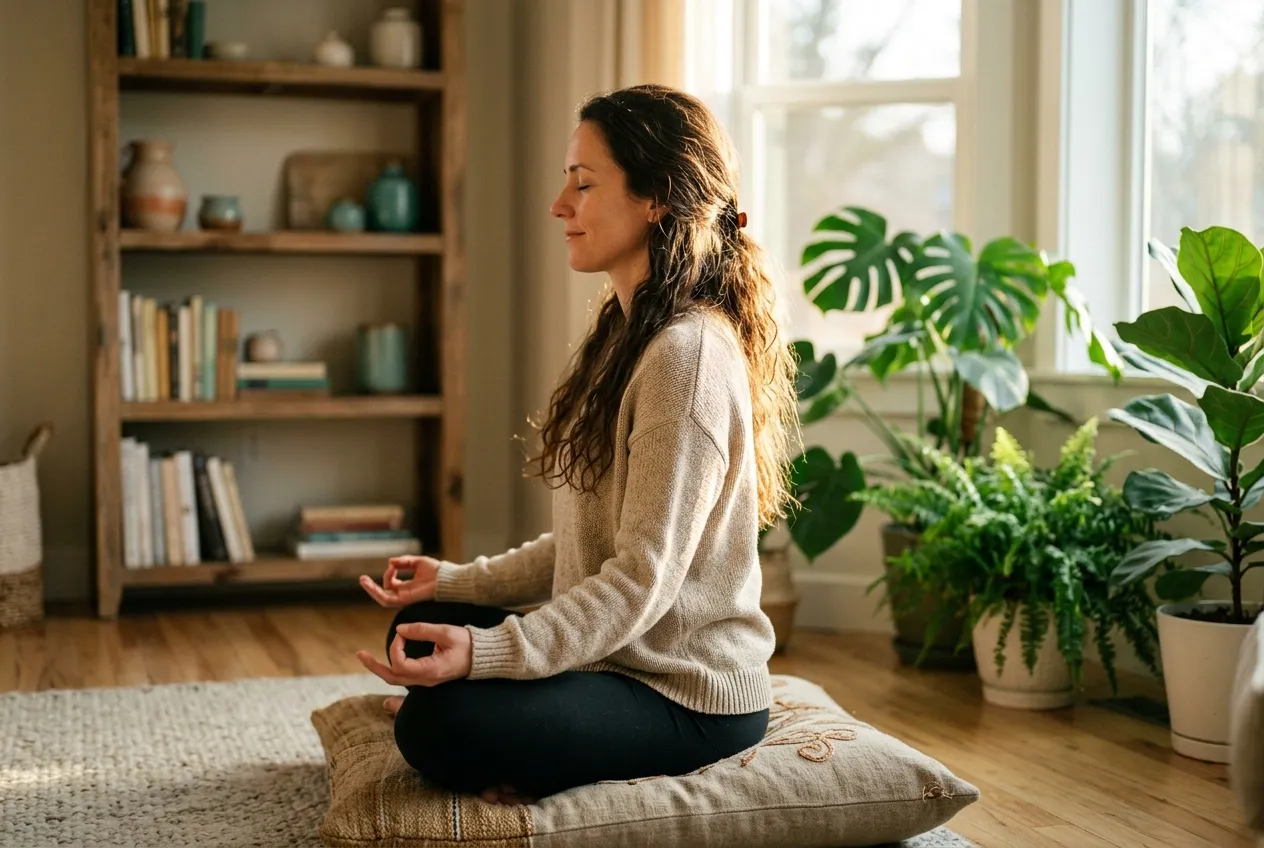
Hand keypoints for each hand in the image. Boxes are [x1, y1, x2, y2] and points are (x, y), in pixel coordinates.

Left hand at [356, 622, 472, 686]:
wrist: (484, 656)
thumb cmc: (469, 644)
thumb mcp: (447, 632)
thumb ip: (422, 630)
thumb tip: (400, 629)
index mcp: (430, 670)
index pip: (400, 664)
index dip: (395, 647)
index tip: (403, 632)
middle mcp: (426, 679)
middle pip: (392, 678)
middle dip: (374, 666)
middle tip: (359, 654)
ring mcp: (426, 680)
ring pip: (396, 679)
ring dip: (380, 668)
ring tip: (366, 657)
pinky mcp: (428, 676)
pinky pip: (404, 677)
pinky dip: (392, 668)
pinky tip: (386, 659)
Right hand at [359, 555, 440, 607]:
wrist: (447, 579)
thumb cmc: (437, 571)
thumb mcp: (418, 562)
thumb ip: (404, 562)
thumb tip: (390, 561)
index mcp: (407, 587)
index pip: (391, 584)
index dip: (388, 574)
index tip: (393, 564)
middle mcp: (404, 594)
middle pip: (383, 594)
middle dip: (371, 587)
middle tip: (362, 578)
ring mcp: (405, 598)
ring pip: (382, 598)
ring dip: (371, 590)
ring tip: (363, 580)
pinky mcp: (405, 600)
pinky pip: (388, 599)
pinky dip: (380, 591)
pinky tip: (375, 582)